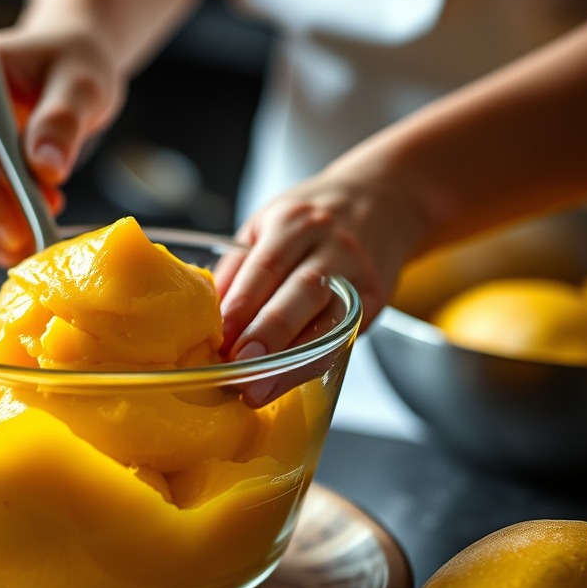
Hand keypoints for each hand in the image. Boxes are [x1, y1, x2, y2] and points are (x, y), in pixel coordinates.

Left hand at [215, 172, 426, 358]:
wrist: (381, 200)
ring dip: (290, 360)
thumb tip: (205, 319)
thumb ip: (238, 269)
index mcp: (294, 222)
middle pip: (300, 293)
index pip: (266, 267)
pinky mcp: (375, 298)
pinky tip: (288, 378)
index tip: (219, 338)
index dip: (241, 305)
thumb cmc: (309, 221)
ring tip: (259, 387)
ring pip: (326, 322)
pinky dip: (314, 361)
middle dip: (268, 334)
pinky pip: (342, 336)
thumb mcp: (267, 226)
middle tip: (239, 366)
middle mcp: (331, 245)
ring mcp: (357, 273)